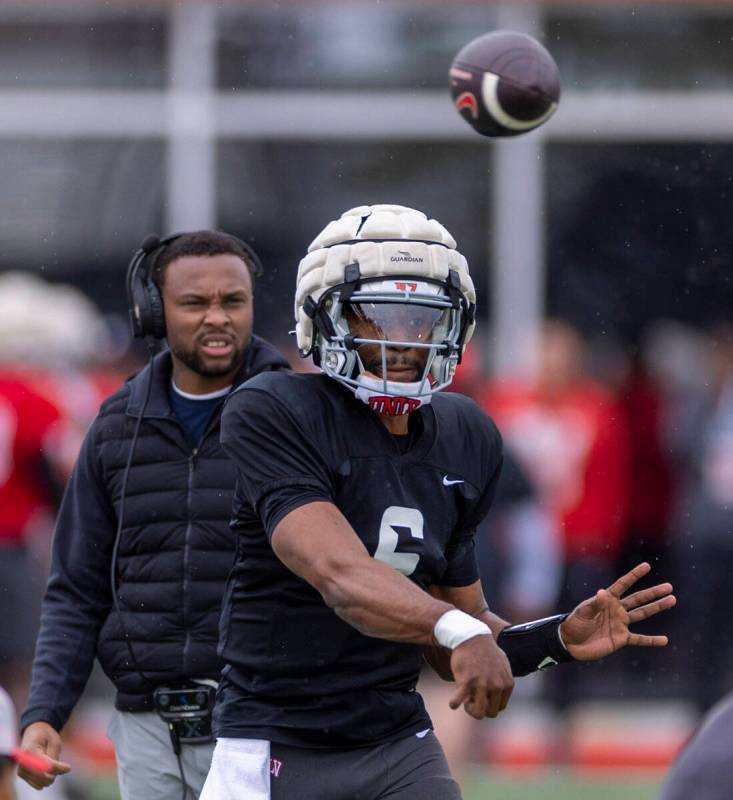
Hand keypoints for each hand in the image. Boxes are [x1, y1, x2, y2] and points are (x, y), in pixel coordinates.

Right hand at [17, 721, 70, 788]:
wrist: (33, 733)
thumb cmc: (46, 736)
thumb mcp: (54, 741)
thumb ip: (54, 756)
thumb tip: (57, 772)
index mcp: (30, 750)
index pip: (45, 765)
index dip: (58, 768)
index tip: (69, 767)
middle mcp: (22, 762)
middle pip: (41, 777)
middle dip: (54, 773)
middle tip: (62, 767)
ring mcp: (21, 770)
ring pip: (41, 782)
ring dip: (50, 776)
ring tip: (52, 764)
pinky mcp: (23, 776)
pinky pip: (38, 784)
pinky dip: (45, 779)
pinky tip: (47, 770)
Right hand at [448, 634, 513, 718]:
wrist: (471, 636)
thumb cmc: (486, 650)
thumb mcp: (502, 664)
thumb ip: (504, 679)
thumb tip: (502, 691)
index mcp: (507, 683)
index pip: (499, 707)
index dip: (488, 704)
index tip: (481, 696)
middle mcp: (497, 685)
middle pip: (491, 713)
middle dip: (480, 709)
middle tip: (472, 699)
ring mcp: (482, 684)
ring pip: (478, 713)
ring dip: (470, 710)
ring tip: (465, 701)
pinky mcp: (466, 681)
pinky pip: (459, 701)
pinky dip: (454, 703)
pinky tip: (453, 703)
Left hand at [560, 562, 675, 661]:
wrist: (571, 643)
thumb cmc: (574, 623)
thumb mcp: (583, 611)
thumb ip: (595, 603)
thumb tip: (603, 592)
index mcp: (607, 599)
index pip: (623, 585)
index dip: (634, 575)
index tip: (646, 566)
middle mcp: (617, 610)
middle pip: (638, 599)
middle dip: (653, 593)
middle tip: (669, 587)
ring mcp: (620, 624)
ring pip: (642, 614)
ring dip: (657, 607)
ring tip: (672, 600)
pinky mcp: (621, 639)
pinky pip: (639, 639)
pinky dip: (651, 641)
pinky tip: (664, 640)